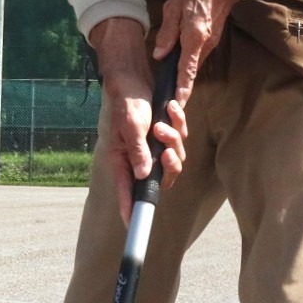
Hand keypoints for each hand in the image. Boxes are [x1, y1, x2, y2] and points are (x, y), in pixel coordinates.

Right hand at [89, 20, 186, 225]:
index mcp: (123, 159)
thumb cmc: (125, 101)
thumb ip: (137, 151)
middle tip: (166, 149)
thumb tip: (144, 175)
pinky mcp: (162, 134)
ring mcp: (152, 146)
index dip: (131, 208)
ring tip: (164, 120)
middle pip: (162, 176)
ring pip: (174, 156)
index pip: (128, 190)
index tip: (133, 225)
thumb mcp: (130, 125)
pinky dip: (179, 125)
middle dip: (170, 162)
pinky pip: (179, 138)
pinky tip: (172, 109)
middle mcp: (138, 157)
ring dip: (175, 139)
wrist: (131, 77)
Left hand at [150, 0, 240, 108]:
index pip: (187, 69)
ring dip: (183, 75)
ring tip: (169, 87)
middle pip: (191, 71)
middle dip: (180, 87)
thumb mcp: (174, 6)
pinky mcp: (212, 40)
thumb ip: (167, 32)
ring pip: (194, 64)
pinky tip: (177, 64)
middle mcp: (205, 44)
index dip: (182, 89)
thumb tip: (159, 55)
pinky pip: (197, 56)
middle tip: (166, 100)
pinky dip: (188, 63)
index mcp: (194, 36)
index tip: (177, 105)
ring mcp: (210, 43)